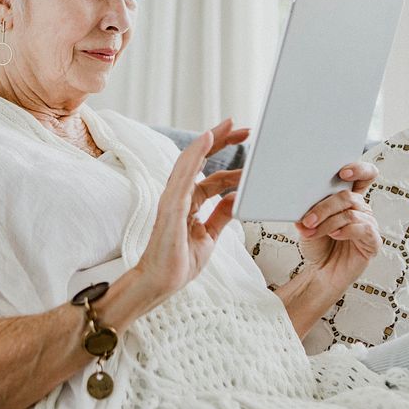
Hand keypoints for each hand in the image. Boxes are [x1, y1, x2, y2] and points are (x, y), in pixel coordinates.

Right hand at [135, 118, 249, 300]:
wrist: (160, 282)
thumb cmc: (178, 261)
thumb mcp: (209, 236)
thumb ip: (221, 215)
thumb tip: (235, 198)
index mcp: (190, 202)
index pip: (212, 175)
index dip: (230, 162)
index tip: (248, 150)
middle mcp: (180, 195)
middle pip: (202, 160)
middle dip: (223, 141)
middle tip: (245, 128)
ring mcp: (174, 198)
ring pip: (191, 160)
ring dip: (210, 140)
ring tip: (229, 125)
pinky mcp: (172, 204)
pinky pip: (184, 174)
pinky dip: (195, 155)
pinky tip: (207, 140)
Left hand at [294, 161, 381, 289]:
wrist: (320, 272)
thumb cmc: (318, 245)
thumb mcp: (307, 224)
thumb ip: (307, 210)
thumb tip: (299, 201)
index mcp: (348, 199)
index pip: (363, 175)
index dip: (358, 169)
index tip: (343, 172)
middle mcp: (361, 209)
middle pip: (348, 196)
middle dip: (325, 206)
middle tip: (308, 219)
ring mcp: (368, 224)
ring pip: (350, 213)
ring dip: (327, 222)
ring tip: (312, 231)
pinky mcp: (373, 242)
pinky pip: (363, 229)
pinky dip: (345, 230)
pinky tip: (334, 235)